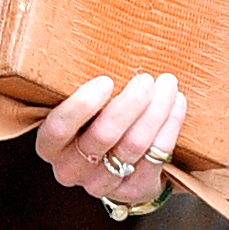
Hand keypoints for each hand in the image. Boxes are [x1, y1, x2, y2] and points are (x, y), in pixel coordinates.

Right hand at [35, 72, 186, 208]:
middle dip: (130, 102)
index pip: (58, 129)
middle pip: (102, 135)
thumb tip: (107, 38)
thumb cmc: (97, 118)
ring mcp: (101, 184)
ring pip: (133, 144)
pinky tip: (177, 103)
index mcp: (51, 146)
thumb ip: (88, 85)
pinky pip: (156, 155)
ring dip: (156, 110)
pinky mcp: (132, 191)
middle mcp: (70, 169)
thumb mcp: (84, 105)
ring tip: (168, 84)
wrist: (121, 162)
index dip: (81, 105)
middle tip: (146, 78)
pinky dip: (170, 124)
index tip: (106, 81)